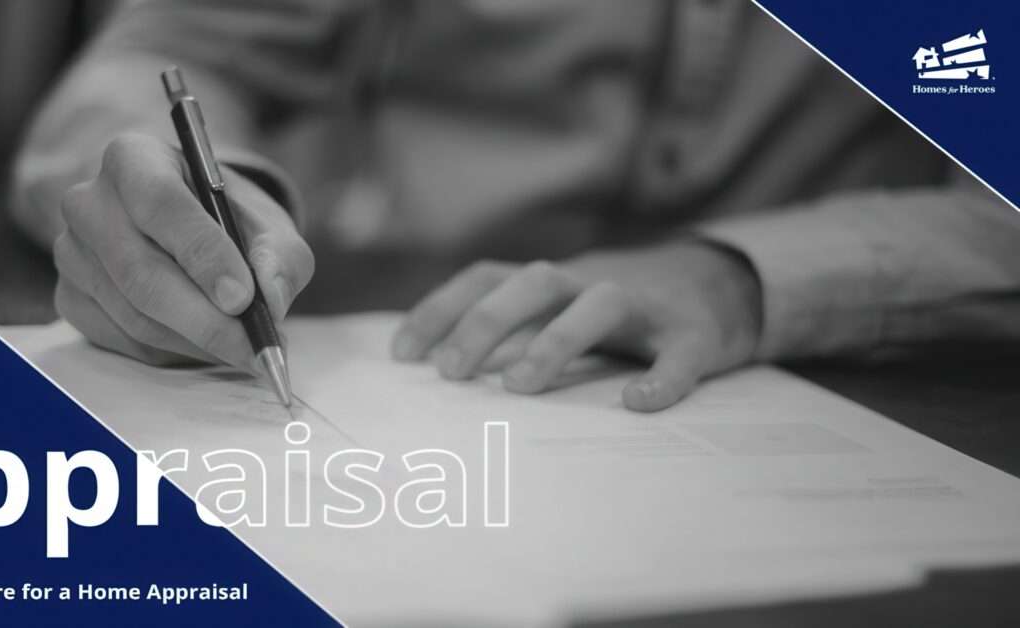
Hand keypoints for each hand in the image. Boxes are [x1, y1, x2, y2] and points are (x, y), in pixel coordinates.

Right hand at [52, 134, 313, 367]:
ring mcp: (72, 253)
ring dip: (197, 342)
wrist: (185, 227)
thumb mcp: (266, 223)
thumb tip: (270, 300)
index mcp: (134, 159)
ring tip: (244, 349)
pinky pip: (123, 340)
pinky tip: (206, 345)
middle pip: (142, 273)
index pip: (161, 204)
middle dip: (206, 320)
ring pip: (135, 315)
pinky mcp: (70, 298)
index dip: (203, 255)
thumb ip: (279, 256)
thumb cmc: (226, 219)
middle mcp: (89, 202)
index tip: (243, 298)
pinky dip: (174, 352)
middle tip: (254, 347)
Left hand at [392, 242, 762, 410]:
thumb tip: (440, 369)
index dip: (441, 308)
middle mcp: (593, 282)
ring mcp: (647, 305)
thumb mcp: (563, 307)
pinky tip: (637, 403)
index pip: (487, 277)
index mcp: (555, 281)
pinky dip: (661, 377)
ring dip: (555, 340)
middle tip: (450, 372)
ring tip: (519, 387)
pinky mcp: (697, 333)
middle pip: (534, 282)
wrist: (723, 284)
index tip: (401, 353)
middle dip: (486, 321)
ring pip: (599, 304)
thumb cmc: (622, 309)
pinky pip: (679, 353)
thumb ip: (516, 329)